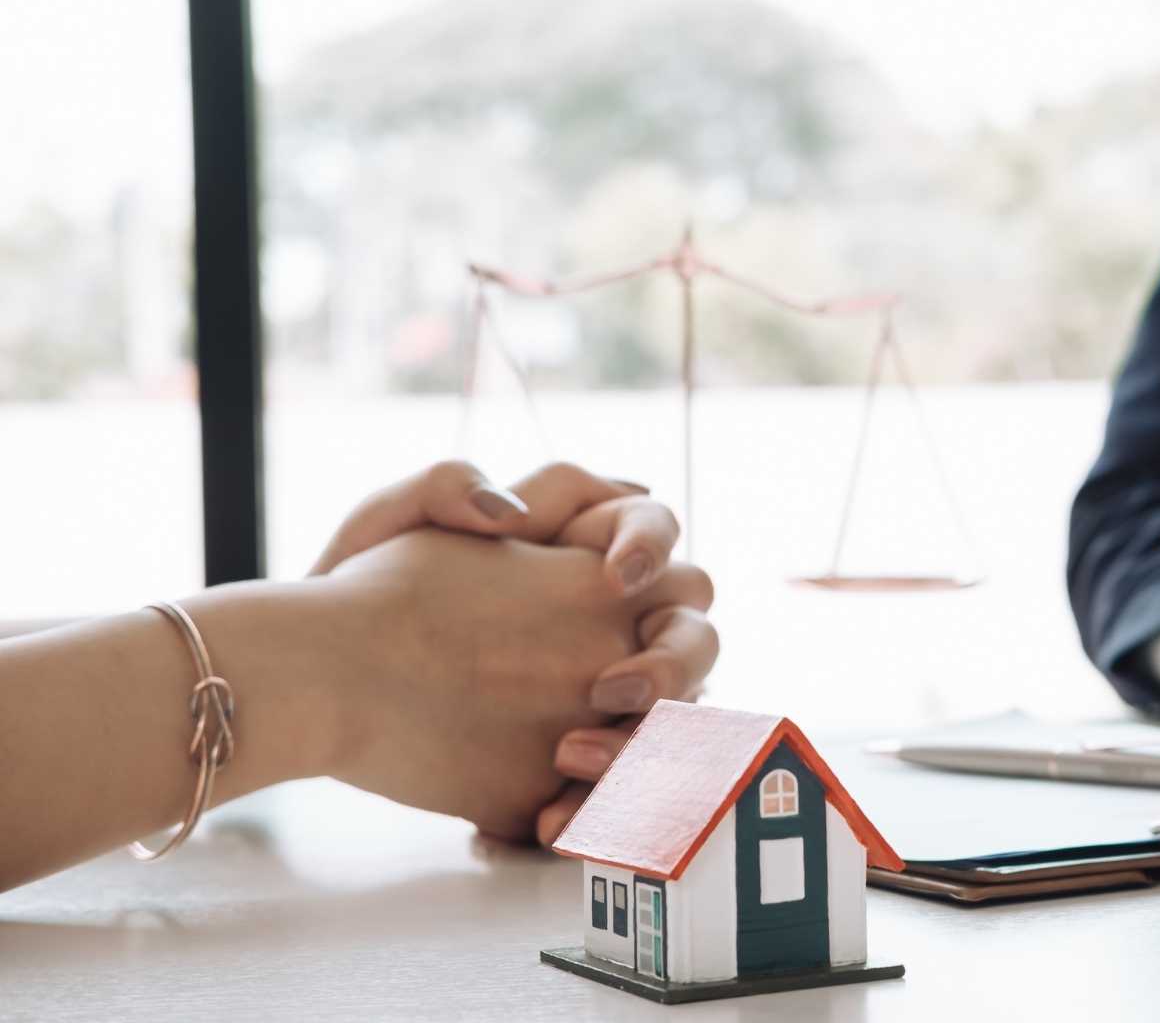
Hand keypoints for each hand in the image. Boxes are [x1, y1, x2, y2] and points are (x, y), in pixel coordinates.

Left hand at [315, 527, 710, 840]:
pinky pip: (620, 793)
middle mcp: (614, 625)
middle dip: (671, 664)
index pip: (653, 528)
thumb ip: (446, 487)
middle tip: (612, 690)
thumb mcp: (387, 524)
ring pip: (673, 725)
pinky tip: (550, 821)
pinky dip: (600, 810)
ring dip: (643, 746)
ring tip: (568, 761)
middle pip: (692, 633)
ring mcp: (607, 702)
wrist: (318, 686)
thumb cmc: (359, 595)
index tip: (614, 577)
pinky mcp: (579, 767)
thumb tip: (510, 510)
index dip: (651, 547)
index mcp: (583, 548)